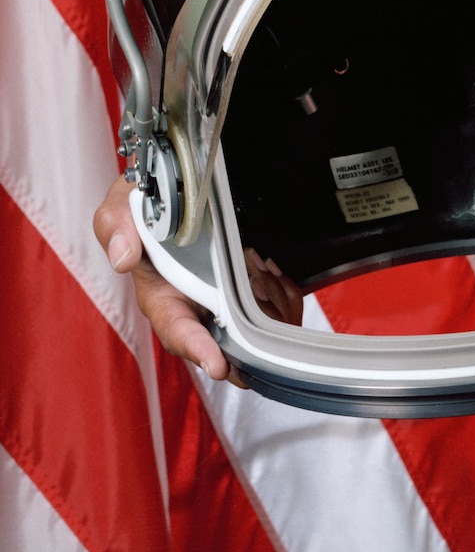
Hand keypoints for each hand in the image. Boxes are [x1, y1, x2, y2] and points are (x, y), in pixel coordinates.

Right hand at [93, 173, 303, 385]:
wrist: (174, 187)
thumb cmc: (144, 203)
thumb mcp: (122, 207)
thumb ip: (116, 227)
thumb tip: (123, 258)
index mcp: (161, 297)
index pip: (177, 332)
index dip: (197, 348)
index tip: (218, 364)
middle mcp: (193, 306)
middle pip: (224, 341)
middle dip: (246, 345)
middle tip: (261, 340)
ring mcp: (223, 300)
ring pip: (254, 325)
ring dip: (268, 306)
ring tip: (263, 274)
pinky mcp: (248, 289)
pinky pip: (275, 303)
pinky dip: (281, 291)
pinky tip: (272, 270)